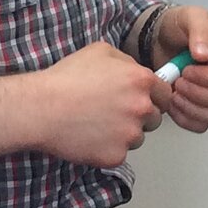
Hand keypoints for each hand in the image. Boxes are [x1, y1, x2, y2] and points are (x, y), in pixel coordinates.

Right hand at [25, 41, 161, 167]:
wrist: (41, 108)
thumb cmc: (66, 79)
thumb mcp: (100, 51)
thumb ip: (126, 61)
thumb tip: (136, 70)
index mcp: (141, 81)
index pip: (166, 94)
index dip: (154, 97)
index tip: (142, 100)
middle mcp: (141, 108)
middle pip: (155, 118)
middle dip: (140, 116)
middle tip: (114, 112)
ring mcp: (130, 134)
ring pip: (138, 137)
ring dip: (124, 133)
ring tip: (98, 124)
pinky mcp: (116, 155)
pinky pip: (119, 153)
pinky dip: (108, 148)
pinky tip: (90, 137)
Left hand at [148, 5, 207, 133]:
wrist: (162, 38)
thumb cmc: (179, 25)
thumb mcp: (189, 16)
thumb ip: (199, 30)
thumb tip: (204, 54)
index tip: (186, 71)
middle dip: (198, 95)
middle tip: (177, 83)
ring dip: (193, 110)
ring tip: (174, 96)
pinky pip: (204, 123)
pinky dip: (187, 120)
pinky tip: (174, 106)